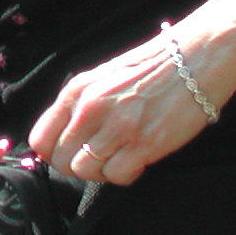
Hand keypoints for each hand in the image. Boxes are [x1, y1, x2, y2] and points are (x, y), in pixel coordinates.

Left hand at [28, 21, 235, 187]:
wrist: (194, 58)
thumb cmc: (150, 67)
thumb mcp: (102, 77)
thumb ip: (80, 105)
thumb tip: (63, 137)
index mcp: (76, 91)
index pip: (41, 138)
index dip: (51, 153)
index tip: (66, 154)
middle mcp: (90, 109)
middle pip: (61, 160)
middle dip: (75, 166)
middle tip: (97, 160)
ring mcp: (117, 127)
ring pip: (86, 171)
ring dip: (100, 171)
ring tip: (118, 157)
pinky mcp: (144, 143)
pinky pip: (118, 176)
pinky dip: (124, 175)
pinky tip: (136, 160)